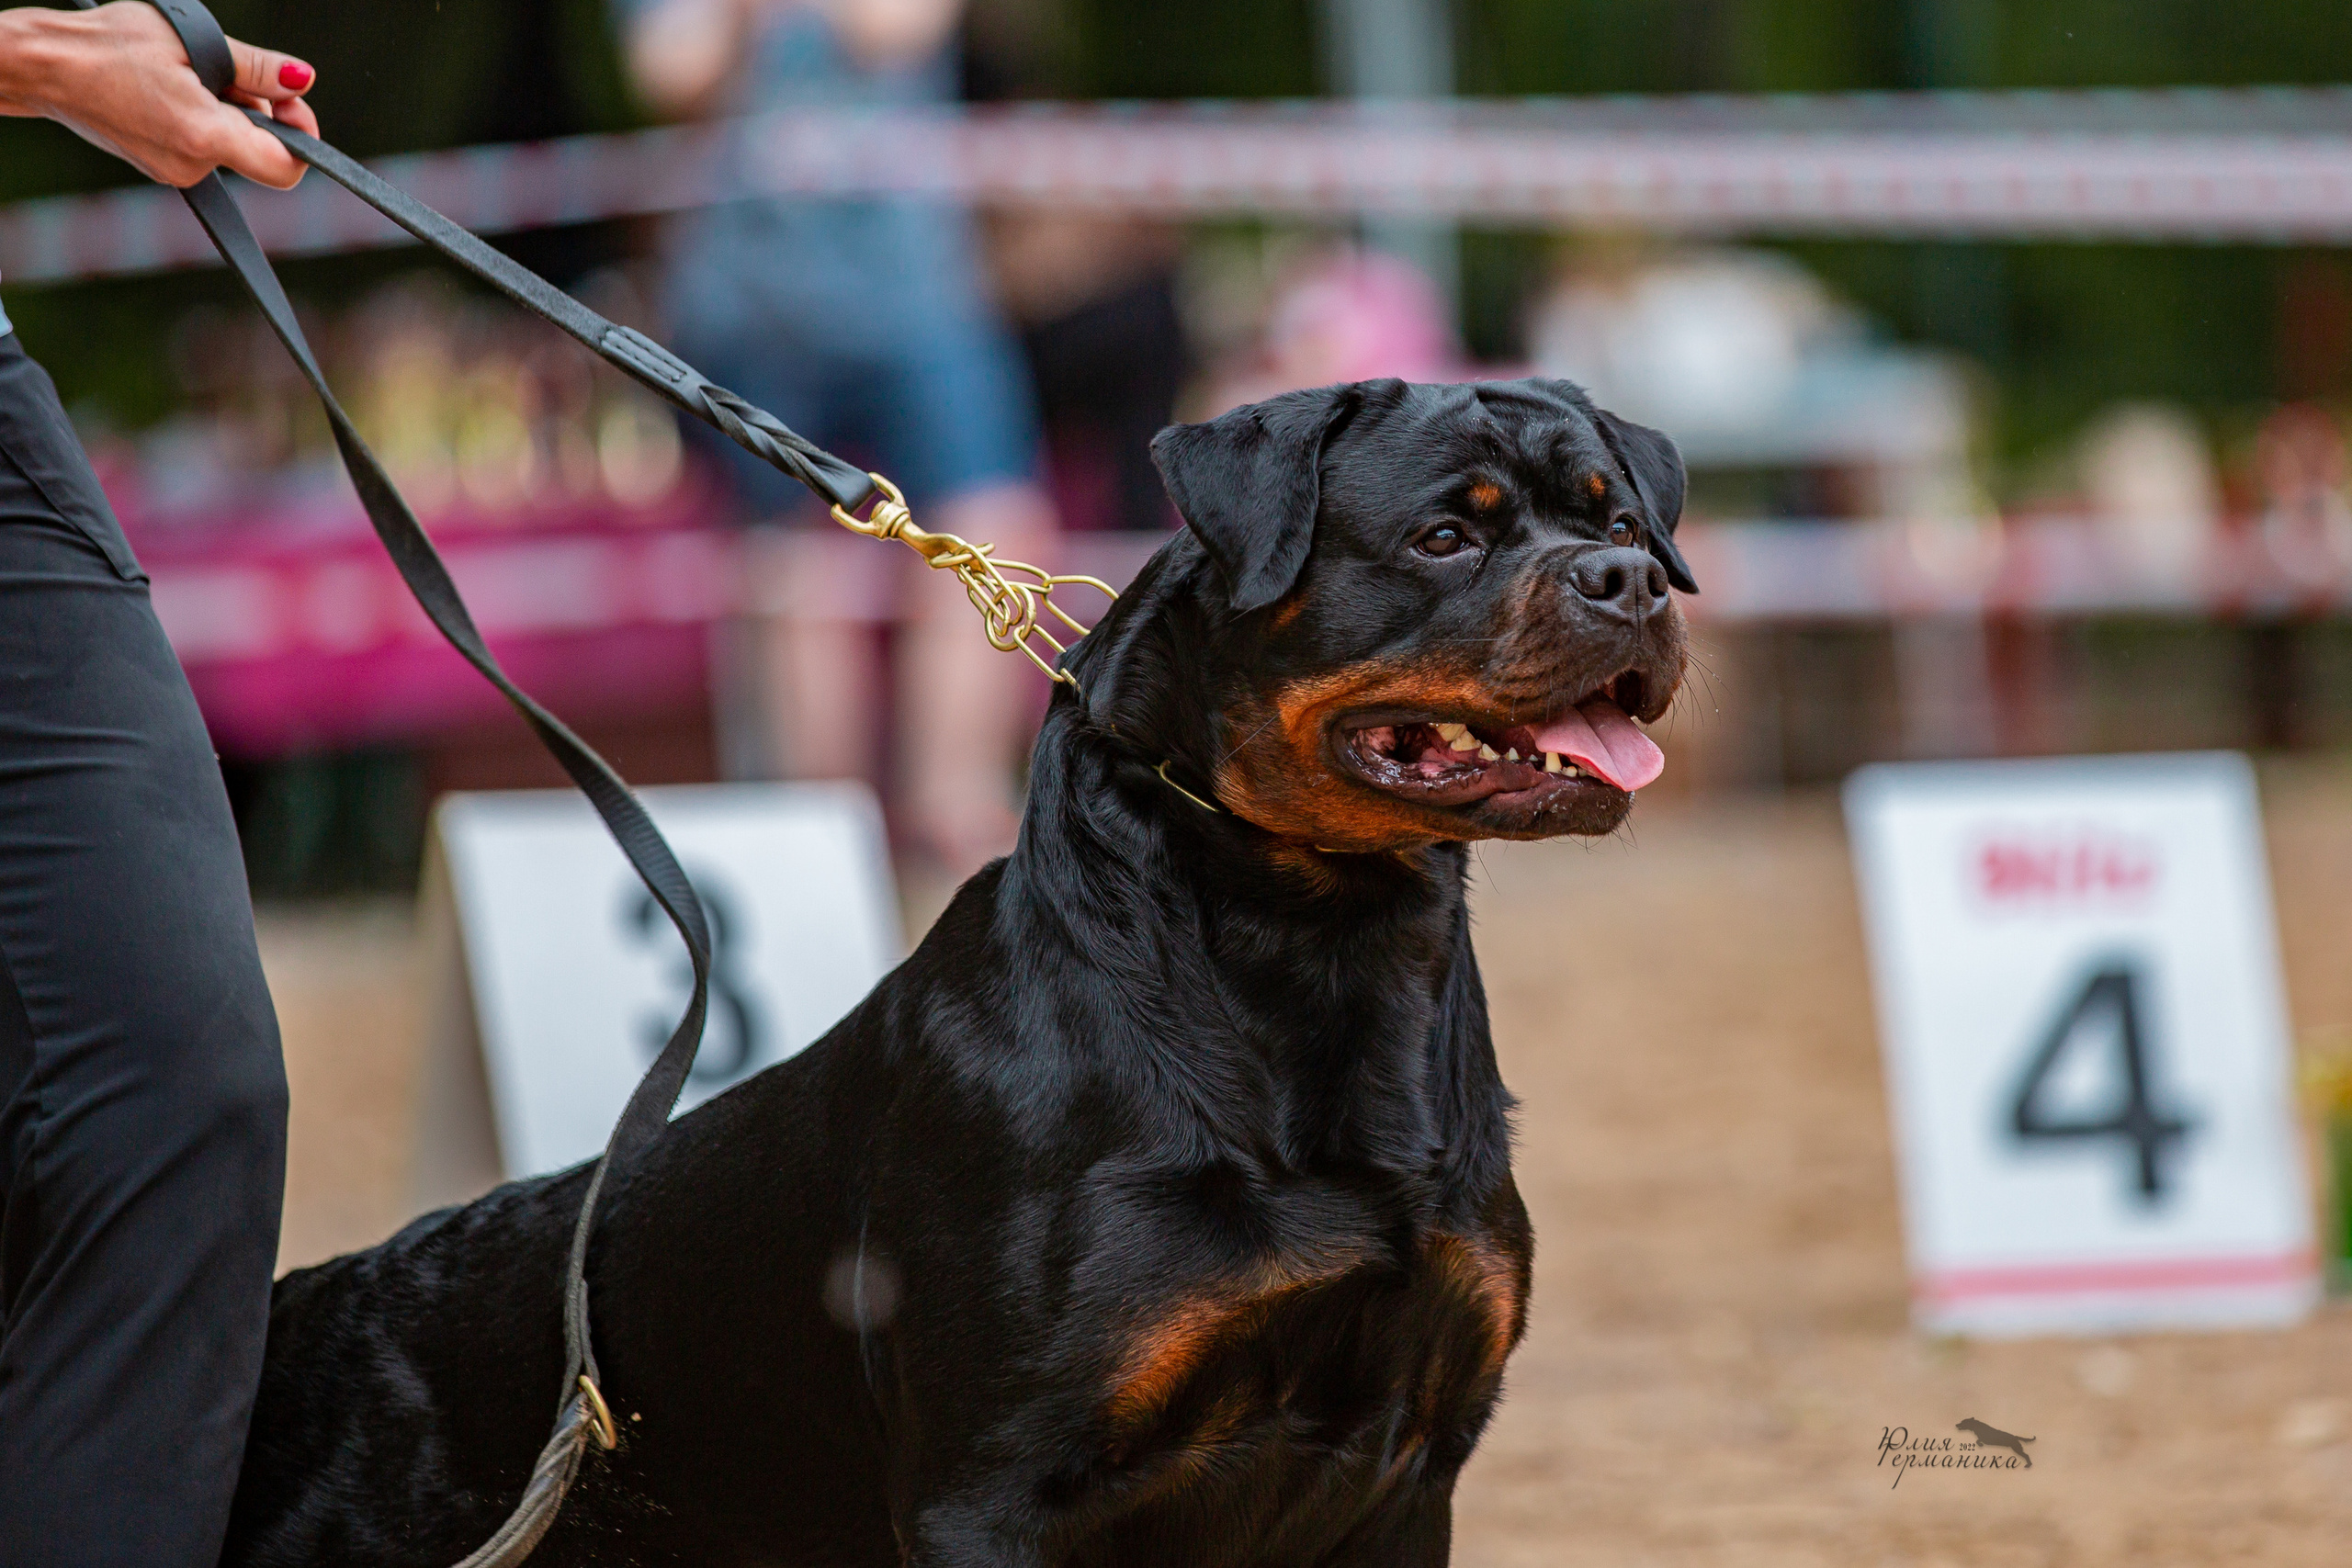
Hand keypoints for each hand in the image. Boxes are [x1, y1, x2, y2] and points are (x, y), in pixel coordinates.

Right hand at [0, 3, 318, 188]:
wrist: (44, 65)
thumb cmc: (108, 43)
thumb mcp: (192, 41)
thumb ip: (254, 67)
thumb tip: (302, 80)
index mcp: (205, 137)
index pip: (285, 169)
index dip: (303, 139)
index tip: (291, 103)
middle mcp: (192, 166)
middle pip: (260, 152)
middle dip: (261, 112)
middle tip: (227, 72)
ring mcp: (174, 172)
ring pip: (232, 147)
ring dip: (229, 112)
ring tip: (189, 73)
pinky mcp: (160, 167)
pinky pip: (204, 148)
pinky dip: (205, 121)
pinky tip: (175, 90)